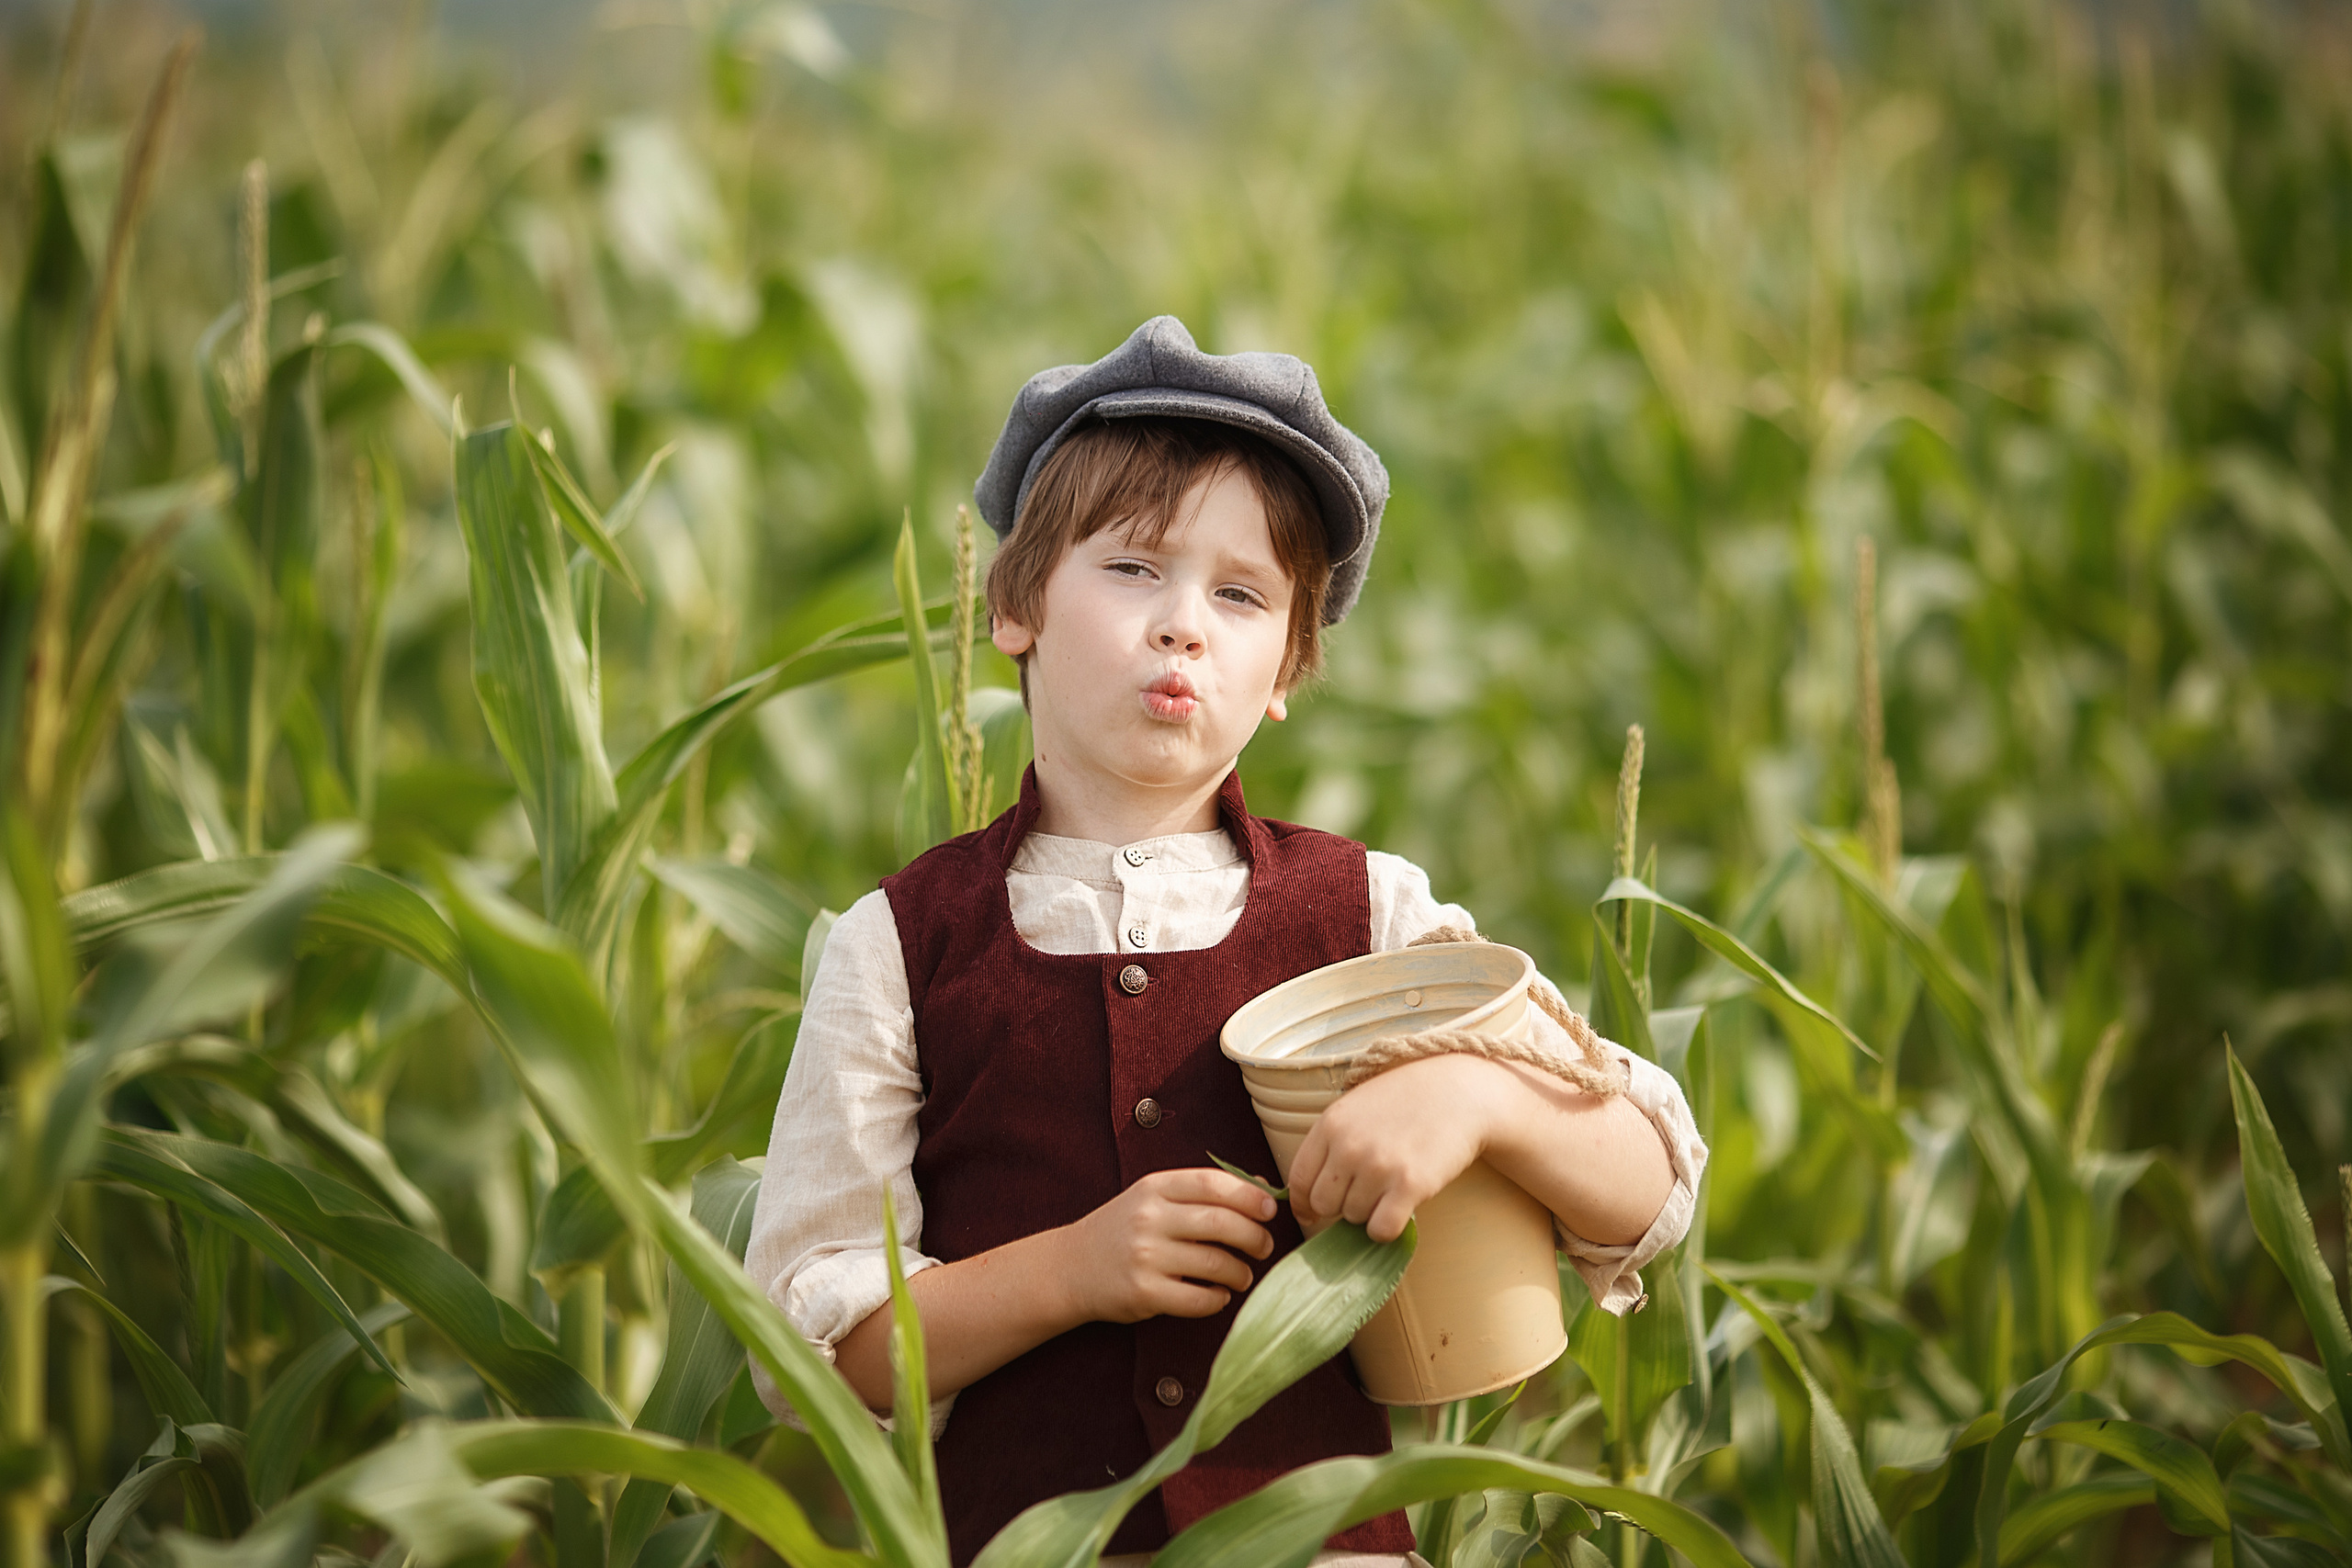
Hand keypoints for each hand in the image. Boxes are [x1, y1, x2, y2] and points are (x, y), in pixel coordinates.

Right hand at [1057, 1167, 1277, 1323]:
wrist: (1071, 1267)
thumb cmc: (1124, 1228)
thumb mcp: (1154, 1197)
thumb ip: (1202, 1191)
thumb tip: (1262, 1190)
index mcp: (1155, 1188)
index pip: (1213, 1184)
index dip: (1250, 1196)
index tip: (1271, 1210)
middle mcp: (1149, 1218)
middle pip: (1222, 1223)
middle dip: (1255, 1237)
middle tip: (1264, 1247)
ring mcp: (1145, 1256)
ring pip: (1216, 1264)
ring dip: (1241, 1273)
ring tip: (1243, 1275)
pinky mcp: (1143, 1293)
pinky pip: (1199, 1300)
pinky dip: (1218, 1300)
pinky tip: (1218, 1295)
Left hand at [1287, 1055, 1512, 1242]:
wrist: (1459, 1093)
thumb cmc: (1406, 1101)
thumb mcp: (1356, 1107)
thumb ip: (1331, 1143)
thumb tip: (1307, 1198)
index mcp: (1330, 1125)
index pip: (1298, 1181)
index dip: (1304, 1203)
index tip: (1313, 1212)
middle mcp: (1348, 1147)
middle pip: (1324, 1205)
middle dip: (1341, 1205)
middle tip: (1366, 1191)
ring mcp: (1378, 1167)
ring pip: (1354, 1218)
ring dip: (1370, 1212)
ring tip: (1391, 1186)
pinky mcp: (1410, 1185)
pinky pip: (1381, 1230)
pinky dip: (1386, 1228)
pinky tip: (1399, 1209)